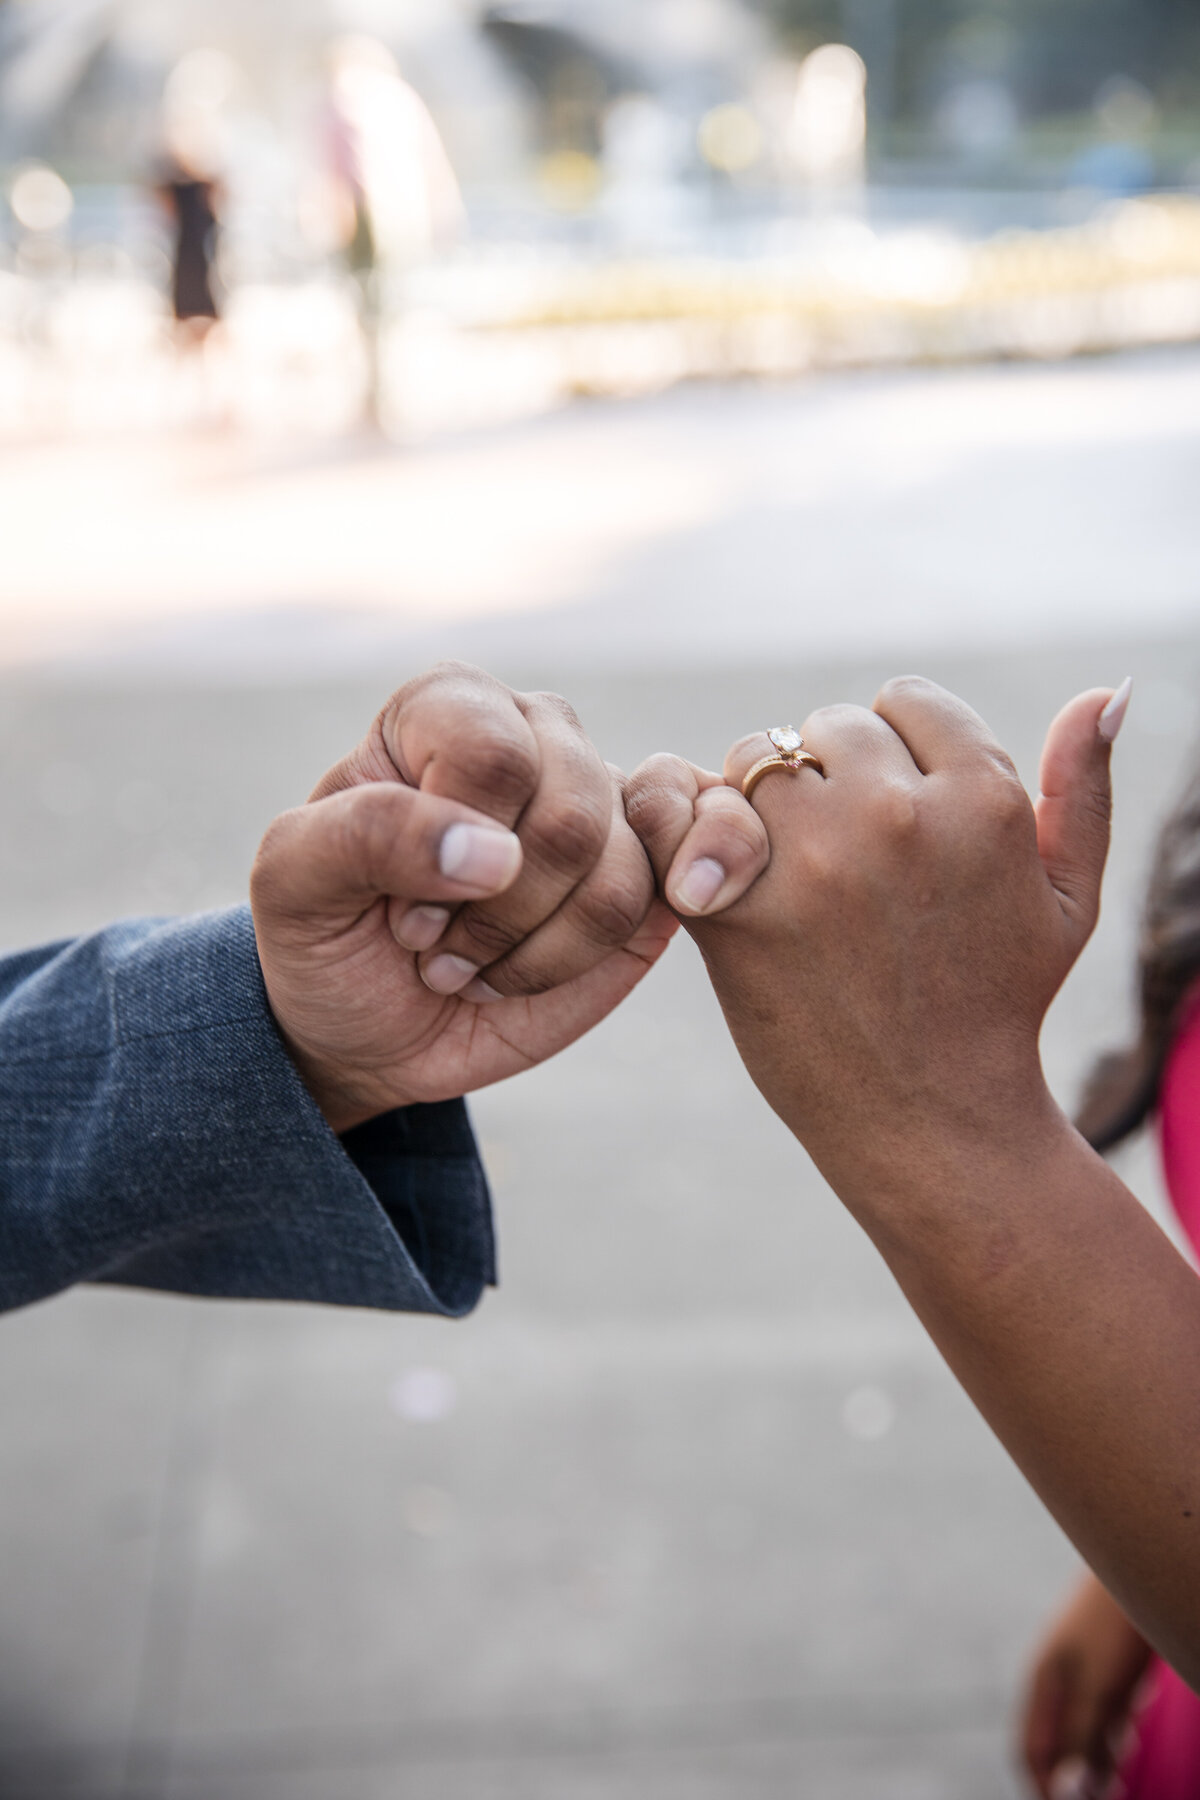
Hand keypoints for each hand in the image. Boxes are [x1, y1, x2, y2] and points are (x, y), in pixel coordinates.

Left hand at [252, 663, 677, 1131]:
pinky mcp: (643, 874)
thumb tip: (495, 853)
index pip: (492, 755)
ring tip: (474, 965)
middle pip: (566, 814)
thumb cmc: (324, 938)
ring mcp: (598, 803)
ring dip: (533, 948)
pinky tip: (525, 971)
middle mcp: (535, 736)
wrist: (365, 1028)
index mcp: (448, 707)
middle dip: (494, 914)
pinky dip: (582, 955)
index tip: (397, 905)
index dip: (448, 850)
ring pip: (614, 865)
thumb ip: (368, 835)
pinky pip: (659, 896)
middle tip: (434, 946)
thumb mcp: (292, 884)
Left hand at [626, 677, 1121, 1196]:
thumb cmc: (999, 1003)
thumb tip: (1109, 690)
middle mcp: (898, 813)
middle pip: (826, 727)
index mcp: (983, 797)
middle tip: (844, 859)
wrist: (931, 1120)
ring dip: (762, 804)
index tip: (901, 820)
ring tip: (794, 876)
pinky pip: (693, 811)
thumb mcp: (1067, 897)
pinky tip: (726, 884)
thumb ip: (1083, 786)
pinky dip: (696, 837)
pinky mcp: (740, 904)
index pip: (904, 701)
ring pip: (757, 758)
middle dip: (829, 779)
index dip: (896, 757)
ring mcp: (814, 857)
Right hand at [1020, 1573, 1151, 1798]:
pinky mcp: (1099, 1651)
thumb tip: (1065, 1794)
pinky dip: (1108, 1725)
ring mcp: (1076, 1660)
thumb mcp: (1099, 1692)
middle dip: (1073, 1777)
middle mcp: (1053, 1674)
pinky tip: (1126, 1722)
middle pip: (1055, 1740)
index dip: (1045, 1791)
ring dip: (1094, 1753)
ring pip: (1078, 1721)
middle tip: (1104, 1796)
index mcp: (1042, 1685)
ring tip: (1117, 1770)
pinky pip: (1096, 1700)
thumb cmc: (1115, 1628)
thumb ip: (1081, 1742)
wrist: (1137, 1557)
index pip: (1029, 1752)